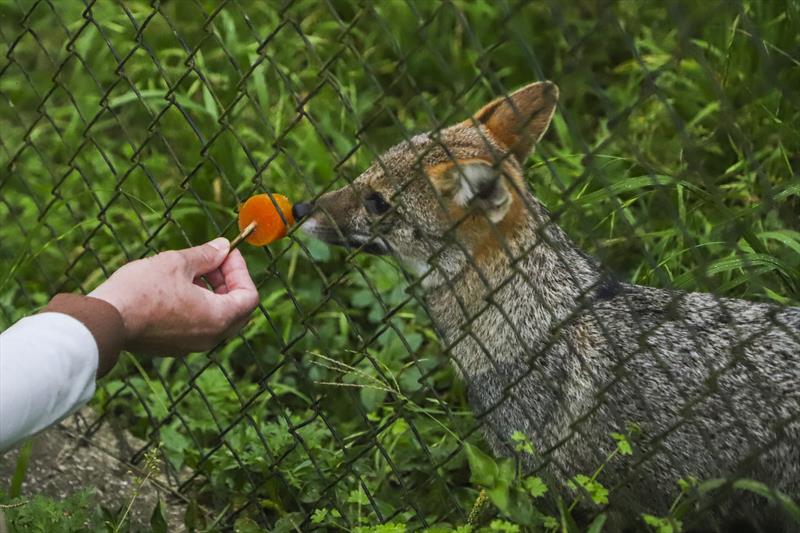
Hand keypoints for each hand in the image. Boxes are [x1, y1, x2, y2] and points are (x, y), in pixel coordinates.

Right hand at [89, 238, 258, 354]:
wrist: (104, 320)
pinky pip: (197, 325)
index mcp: (219, 318)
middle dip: (228, 281)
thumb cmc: (142, 290)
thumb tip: (223, 247)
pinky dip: (195, 306)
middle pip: (237, 309)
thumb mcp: (177, 263)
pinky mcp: (173, 346)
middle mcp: (210, 337)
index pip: (249, 296)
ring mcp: (191, 345)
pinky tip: (174, 288)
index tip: (226, 253)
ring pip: (216, 317)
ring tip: (189, 271)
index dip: (241, 271)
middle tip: (211, 260)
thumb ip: (206, 255)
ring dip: (211, 292)